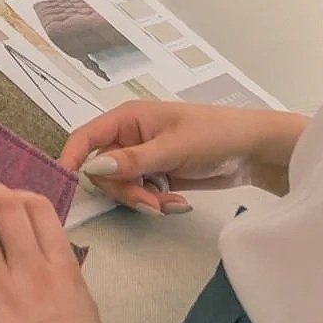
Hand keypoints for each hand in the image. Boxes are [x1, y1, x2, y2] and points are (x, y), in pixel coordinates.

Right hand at [60, 101, 308, 213]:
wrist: (257, 151)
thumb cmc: (216, 135)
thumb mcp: (173, 148)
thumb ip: (132, 160)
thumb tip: (93, 169)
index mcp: (128, 119)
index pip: (86, 138)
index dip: (71, 159)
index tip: (65, 186)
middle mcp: (129, 137)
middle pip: (103, 172)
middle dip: (125, 191)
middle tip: (151, 203)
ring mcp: (143, 158)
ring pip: (122, 187)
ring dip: (143, 200)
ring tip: (170, 204)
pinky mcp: (157, 176)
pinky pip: (141, 194)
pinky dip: (156, 203)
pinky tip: (178, 203)